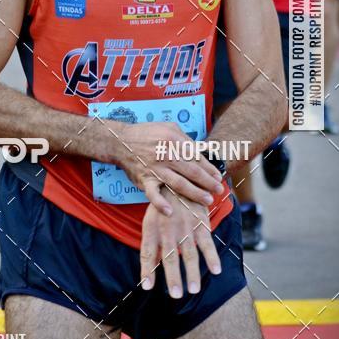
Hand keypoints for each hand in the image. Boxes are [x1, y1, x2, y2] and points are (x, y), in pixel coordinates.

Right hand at [108, 121, 224, 214]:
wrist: (120, 141)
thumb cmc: (146, 134)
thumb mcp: (168, 127)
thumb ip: (185, 138)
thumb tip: (202, 149)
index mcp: (174, 140)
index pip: (196, 157)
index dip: (209, 168)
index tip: (218, 177)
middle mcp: (166, 154)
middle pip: (192, 171)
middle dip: (208, 182)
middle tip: (219, 190)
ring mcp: (155, 169)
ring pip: (179, 183)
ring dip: (195, 193)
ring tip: (207, 201)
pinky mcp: (144, 179)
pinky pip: (153, 193)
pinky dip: (160, 203)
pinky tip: (169, 212)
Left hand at [140, 187, 221, 296]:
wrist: (179, 180)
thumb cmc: (162, 207)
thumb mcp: (150, 222)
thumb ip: (150, 247)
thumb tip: (148, 273)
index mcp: (152, 228)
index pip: (147, 252)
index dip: (147, 270)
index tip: (147, 287)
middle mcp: (167, 228)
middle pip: (170, 256)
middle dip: (173, 277)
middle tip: (176, 295)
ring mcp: (185, 226)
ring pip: (189, 253)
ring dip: (193, 273)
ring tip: (194, 290)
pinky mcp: (200, 223)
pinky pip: (207, 243)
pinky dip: (212, 257)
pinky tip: (216, 271)